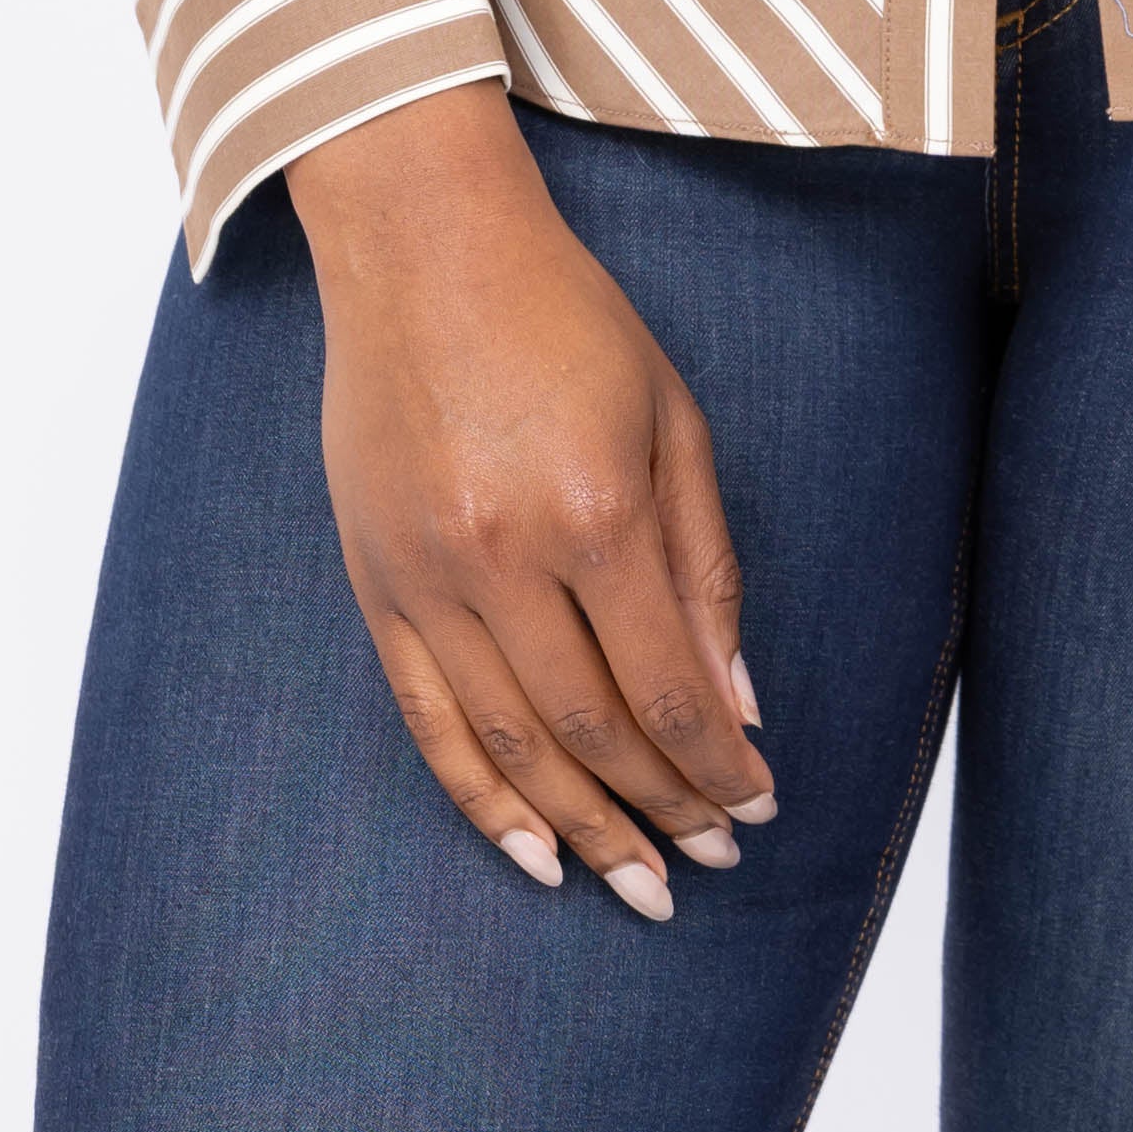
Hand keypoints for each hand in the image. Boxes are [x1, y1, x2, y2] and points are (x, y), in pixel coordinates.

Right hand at [284, 82, 774, 917]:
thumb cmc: (566, 317)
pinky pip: (429, 723)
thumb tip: (738, 701)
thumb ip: (705, 565)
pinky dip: (482, 800)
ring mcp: (427, 577)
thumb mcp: (673, 417)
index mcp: (595, 510)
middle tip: (710, 864)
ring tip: (635, 884)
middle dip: (662, 813)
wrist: (421, 246)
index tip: (758, 809)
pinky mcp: (374, 584)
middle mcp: (504, 558)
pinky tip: (532, 853)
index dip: (717, 767)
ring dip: (582, 830)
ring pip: (511, 746)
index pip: (668, 689)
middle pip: (593, 733)